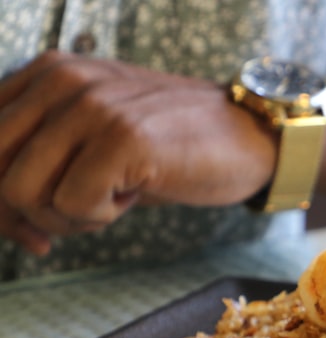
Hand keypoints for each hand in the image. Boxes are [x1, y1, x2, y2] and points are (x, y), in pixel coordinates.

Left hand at [0, 51, 277, 253]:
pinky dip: (99, 218)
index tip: (29, 228)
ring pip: (22, 191)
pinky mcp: (123, 138)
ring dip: (64, 218)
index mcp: (49, 74)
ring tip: (110, 203)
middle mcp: (62, 81)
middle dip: (21, 216)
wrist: (253, 138)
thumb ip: (48, 153)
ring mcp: (92, 107)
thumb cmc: (180, 146)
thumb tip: (3, 213)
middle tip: (67, 228)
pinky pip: (72, 204)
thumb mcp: (101, 136)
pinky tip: (133, 197)